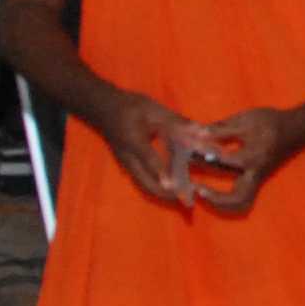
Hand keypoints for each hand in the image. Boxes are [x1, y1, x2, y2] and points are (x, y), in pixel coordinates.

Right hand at [96, 91, 207, 207]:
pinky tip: (174, 190)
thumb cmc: (129, 106)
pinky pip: (144, 182)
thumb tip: (200, 129)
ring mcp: (127, 164)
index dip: (160, 172)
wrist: (104, 110)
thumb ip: (176, 121)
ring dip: (164, 194)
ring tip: (185, 198)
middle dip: (167, 194)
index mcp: (133, 139)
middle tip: (189, 199)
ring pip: (145, 186)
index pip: (148, 158)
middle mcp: (128, 157)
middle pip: (146, 182)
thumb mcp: (153, 109)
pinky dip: (159, 188)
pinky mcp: (129, 167)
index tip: (173, 186)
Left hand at [184, 107, 304, 214]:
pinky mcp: (257, 180)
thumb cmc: (271, 122)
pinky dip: (226, 199)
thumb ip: (221, 129)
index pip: (224, 160)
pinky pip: (243, 197)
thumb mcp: (246, 119)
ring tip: (201, 193)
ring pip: (241, 202)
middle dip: (214, 198)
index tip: (188, 150)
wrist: (296, 129)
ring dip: (220, 203)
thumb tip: (197, 134)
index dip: (204, 154)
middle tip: (195, 189)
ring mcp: (258, 179)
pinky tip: (210, 191)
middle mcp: (256, 173)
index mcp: (253, 157)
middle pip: (237, 198)